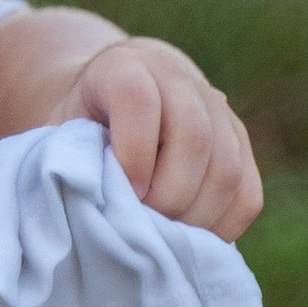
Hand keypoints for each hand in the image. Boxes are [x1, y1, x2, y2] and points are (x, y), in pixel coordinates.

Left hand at [73, 39, 261, 240]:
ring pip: (226, 168)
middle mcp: (178, 78)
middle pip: (194, 137)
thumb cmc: (78, 128)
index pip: (139, 101)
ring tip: (162, 237)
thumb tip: (90, 212)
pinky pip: (248, 193)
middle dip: (166, 196)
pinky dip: (222, 226)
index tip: (123, 191)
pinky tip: (189, 239)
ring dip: (194, 215)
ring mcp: (218, 108)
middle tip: (141, 224)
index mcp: (124, 67)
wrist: (112, 97)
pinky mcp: (240, 142)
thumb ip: (69, 161)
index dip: (132, 153)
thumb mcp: (59, 133)